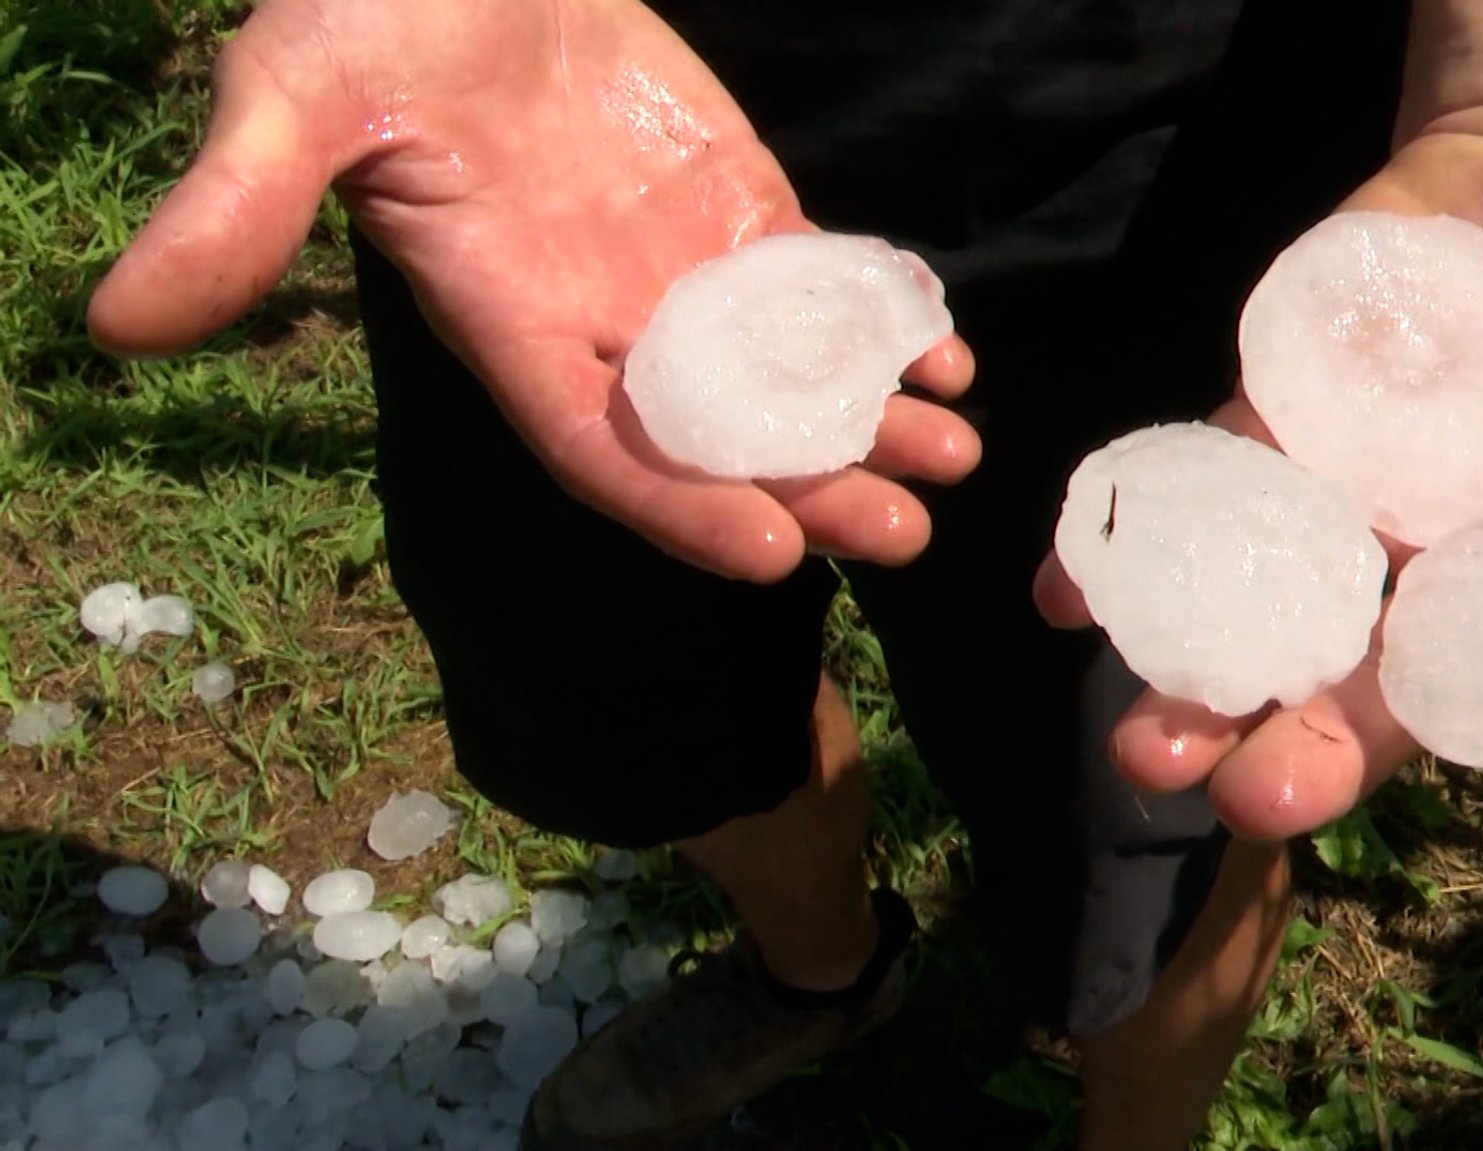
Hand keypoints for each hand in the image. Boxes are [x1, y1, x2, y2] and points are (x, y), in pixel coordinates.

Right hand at [88, 0, 978, 581]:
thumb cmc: (371, 11)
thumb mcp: (296, 93)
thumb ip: (238, 205)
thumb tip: (118, 321)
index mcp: (507, 325)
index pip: (597, 447)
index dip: (679, 504)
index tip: (772, 552)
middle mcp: (602, 322)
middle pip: (716, 438)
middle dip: (808, 488)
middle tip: (902, 534)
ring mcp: (679, 271)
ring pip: (784, 377)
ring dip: (869, 425)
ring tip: (954, 460)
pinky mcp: (736, 212)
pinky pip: (818, 292)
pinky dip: (882, 330)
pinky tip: (949, 365)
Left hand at [1038, 109, 1482, 885]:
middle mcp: (1461, 562)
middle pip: (1393, 682)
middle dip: (1332, 745)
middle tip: (1267, 805)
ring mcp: (1358, 496)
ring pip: (1276, 613)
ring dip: (1204, 678)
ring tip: (1144, 743)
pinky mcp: (1271, 422)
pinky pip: (1197, 493)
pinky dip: (1129, 543)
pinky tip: (1064, 592)